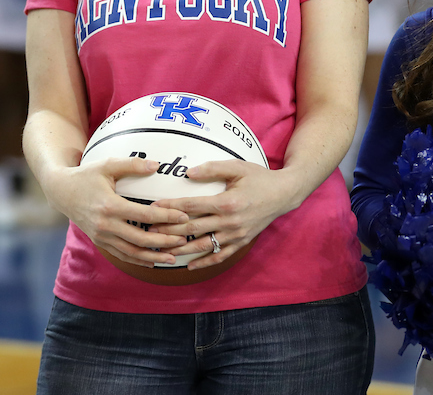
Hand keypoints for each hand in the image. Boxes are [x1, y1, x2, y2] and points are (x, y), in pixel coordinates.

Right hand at [46, 157, 188, 267]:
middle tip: (184, 240)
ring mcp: (101, 236)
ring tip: (173, 257)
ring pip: (131, 252)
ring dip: (154, 256)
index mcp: (110, 206)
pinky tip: (153, 261)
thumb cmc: (86, 175)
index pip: (144, 216)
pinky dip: (138, 260)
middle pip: (141, 239)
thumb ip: (132, 164)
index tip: (183, 216)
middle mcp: (105, 225)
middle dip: (164, 241)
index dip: (166, 217)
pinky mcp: (99, 241)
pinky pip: (121, 255)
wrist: (62, 191)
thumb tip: (157, 165)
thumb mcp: (107, 165)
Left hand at [151, 160, 297, 270]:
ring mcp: (235, 235)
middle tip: (148, 231)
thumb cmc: (258, 177)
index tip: (153, 208)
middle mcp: (230, 222)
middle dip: (169, 230)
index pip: (192, 206)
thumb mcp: (237, 167)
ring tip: (162, 250)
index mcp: (227, 202)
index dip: (171, 207)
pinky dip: (204, 262)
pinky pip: (220, 256)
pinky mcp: (241, 242)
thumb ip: (212, 169)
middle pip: (192, 228)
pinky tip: (189, 266)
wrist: (284, 194)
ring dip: (181, 249)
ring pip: (203, 245)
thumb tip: (188, 173)